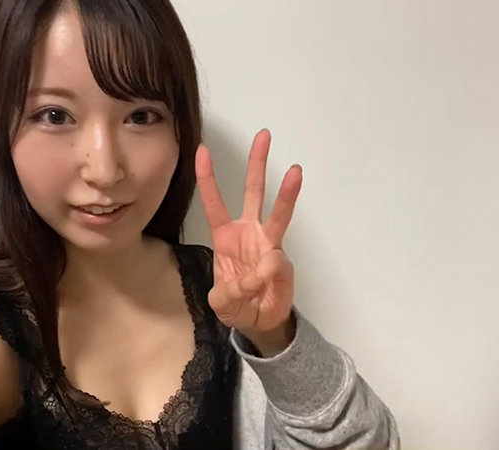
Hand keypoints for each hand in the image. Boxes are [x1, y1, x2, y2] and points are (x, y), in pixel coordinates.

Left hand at [195, 129, 302, 353]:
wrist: (260, 322)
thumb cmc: (236, 306)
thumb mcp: (221, 302)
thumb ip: (231, 290)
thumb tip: (260, 269)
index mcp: (225, 237)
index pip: (214, 203)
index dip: (208, 178)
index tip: (202, 151)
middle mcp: (248, 233)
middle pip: (253, 192)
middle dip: (257, 164)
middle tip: (263, 135)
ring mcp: (268, 244)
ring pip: (278, 212)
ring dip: (288, 192)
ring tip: (296, 170)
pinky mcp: (282, 260)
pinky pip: (277, 260)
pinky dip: (270, 271)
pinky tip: (263, 282)